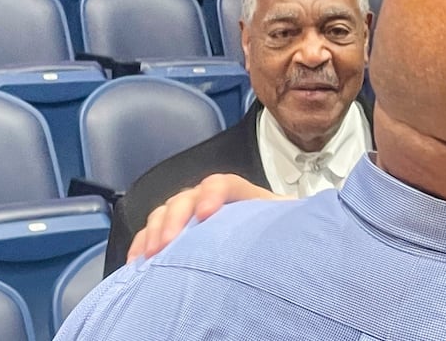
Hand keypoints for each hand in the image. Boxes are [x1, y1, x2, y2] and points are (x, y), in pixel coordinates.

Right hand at [125, 173, 286, 263]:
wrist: (277, 244)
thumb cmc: (282, 237)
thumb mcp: (286, 226)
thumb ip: (290, 220)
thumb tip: (308, 220)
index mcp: (245, 196)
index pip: (223, 183)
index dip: (212, 193)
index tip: (205, 215)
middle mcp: (214, 202)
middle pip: (187, 197)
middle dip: (174, 218)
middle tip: (166, 243)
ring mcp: (193, 216)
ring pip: (166, 212)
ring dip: (154, 231)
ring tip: (150, 255)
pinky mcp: (179, 234)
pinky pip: (153, 233)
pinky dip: (142, 245)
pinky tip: (136, 262)